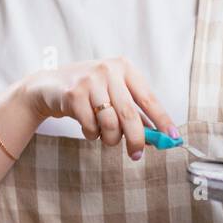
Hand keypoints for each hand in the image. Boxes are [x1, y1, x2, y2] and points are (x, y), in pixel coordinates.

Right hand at [21, 57, 176, 160]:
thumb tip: (157, 137)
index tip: (173, 137)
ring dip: (109, 139)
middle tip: (136, 154)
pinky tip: (88, 128)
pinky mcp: (73, 94)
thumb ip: (135, 113)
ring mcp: (89, 80)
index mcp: (125, 68)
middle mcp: (109, 70)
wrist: (48, 86)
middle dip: (136, 139)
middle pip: (130, 114)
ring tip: (105, 137)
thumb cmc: (89, 92)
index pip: (149, 98)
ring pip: (110, 123)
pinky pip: (90, 126)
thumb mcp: (114, 95)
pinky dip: (92, 134)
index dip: (162, 120)